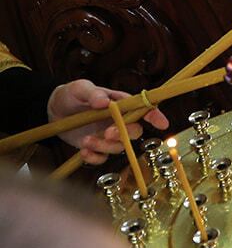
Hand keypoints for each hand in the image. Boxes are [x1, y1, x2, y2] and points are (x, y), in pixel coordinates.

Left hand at [48, 80, 169, 165]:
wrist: (53, 110)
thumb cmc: (71, 95)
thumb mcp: (79, 88)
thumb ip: (92, 93)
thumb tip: (103, 102)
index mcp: (120, 103)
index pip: (143, 109)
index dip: (155, 116)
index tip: (162, 123)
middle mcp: (118, 120)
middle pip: (134, 131)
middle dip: (124, 135)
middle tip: (107, 133)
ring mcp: (108, 135)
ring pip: (119, 147)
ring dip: (105, 147)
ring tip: (86, 141)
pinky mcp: (97, 147)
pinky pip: (103, 158)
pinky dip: (95, 157)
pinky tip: (83, 151)